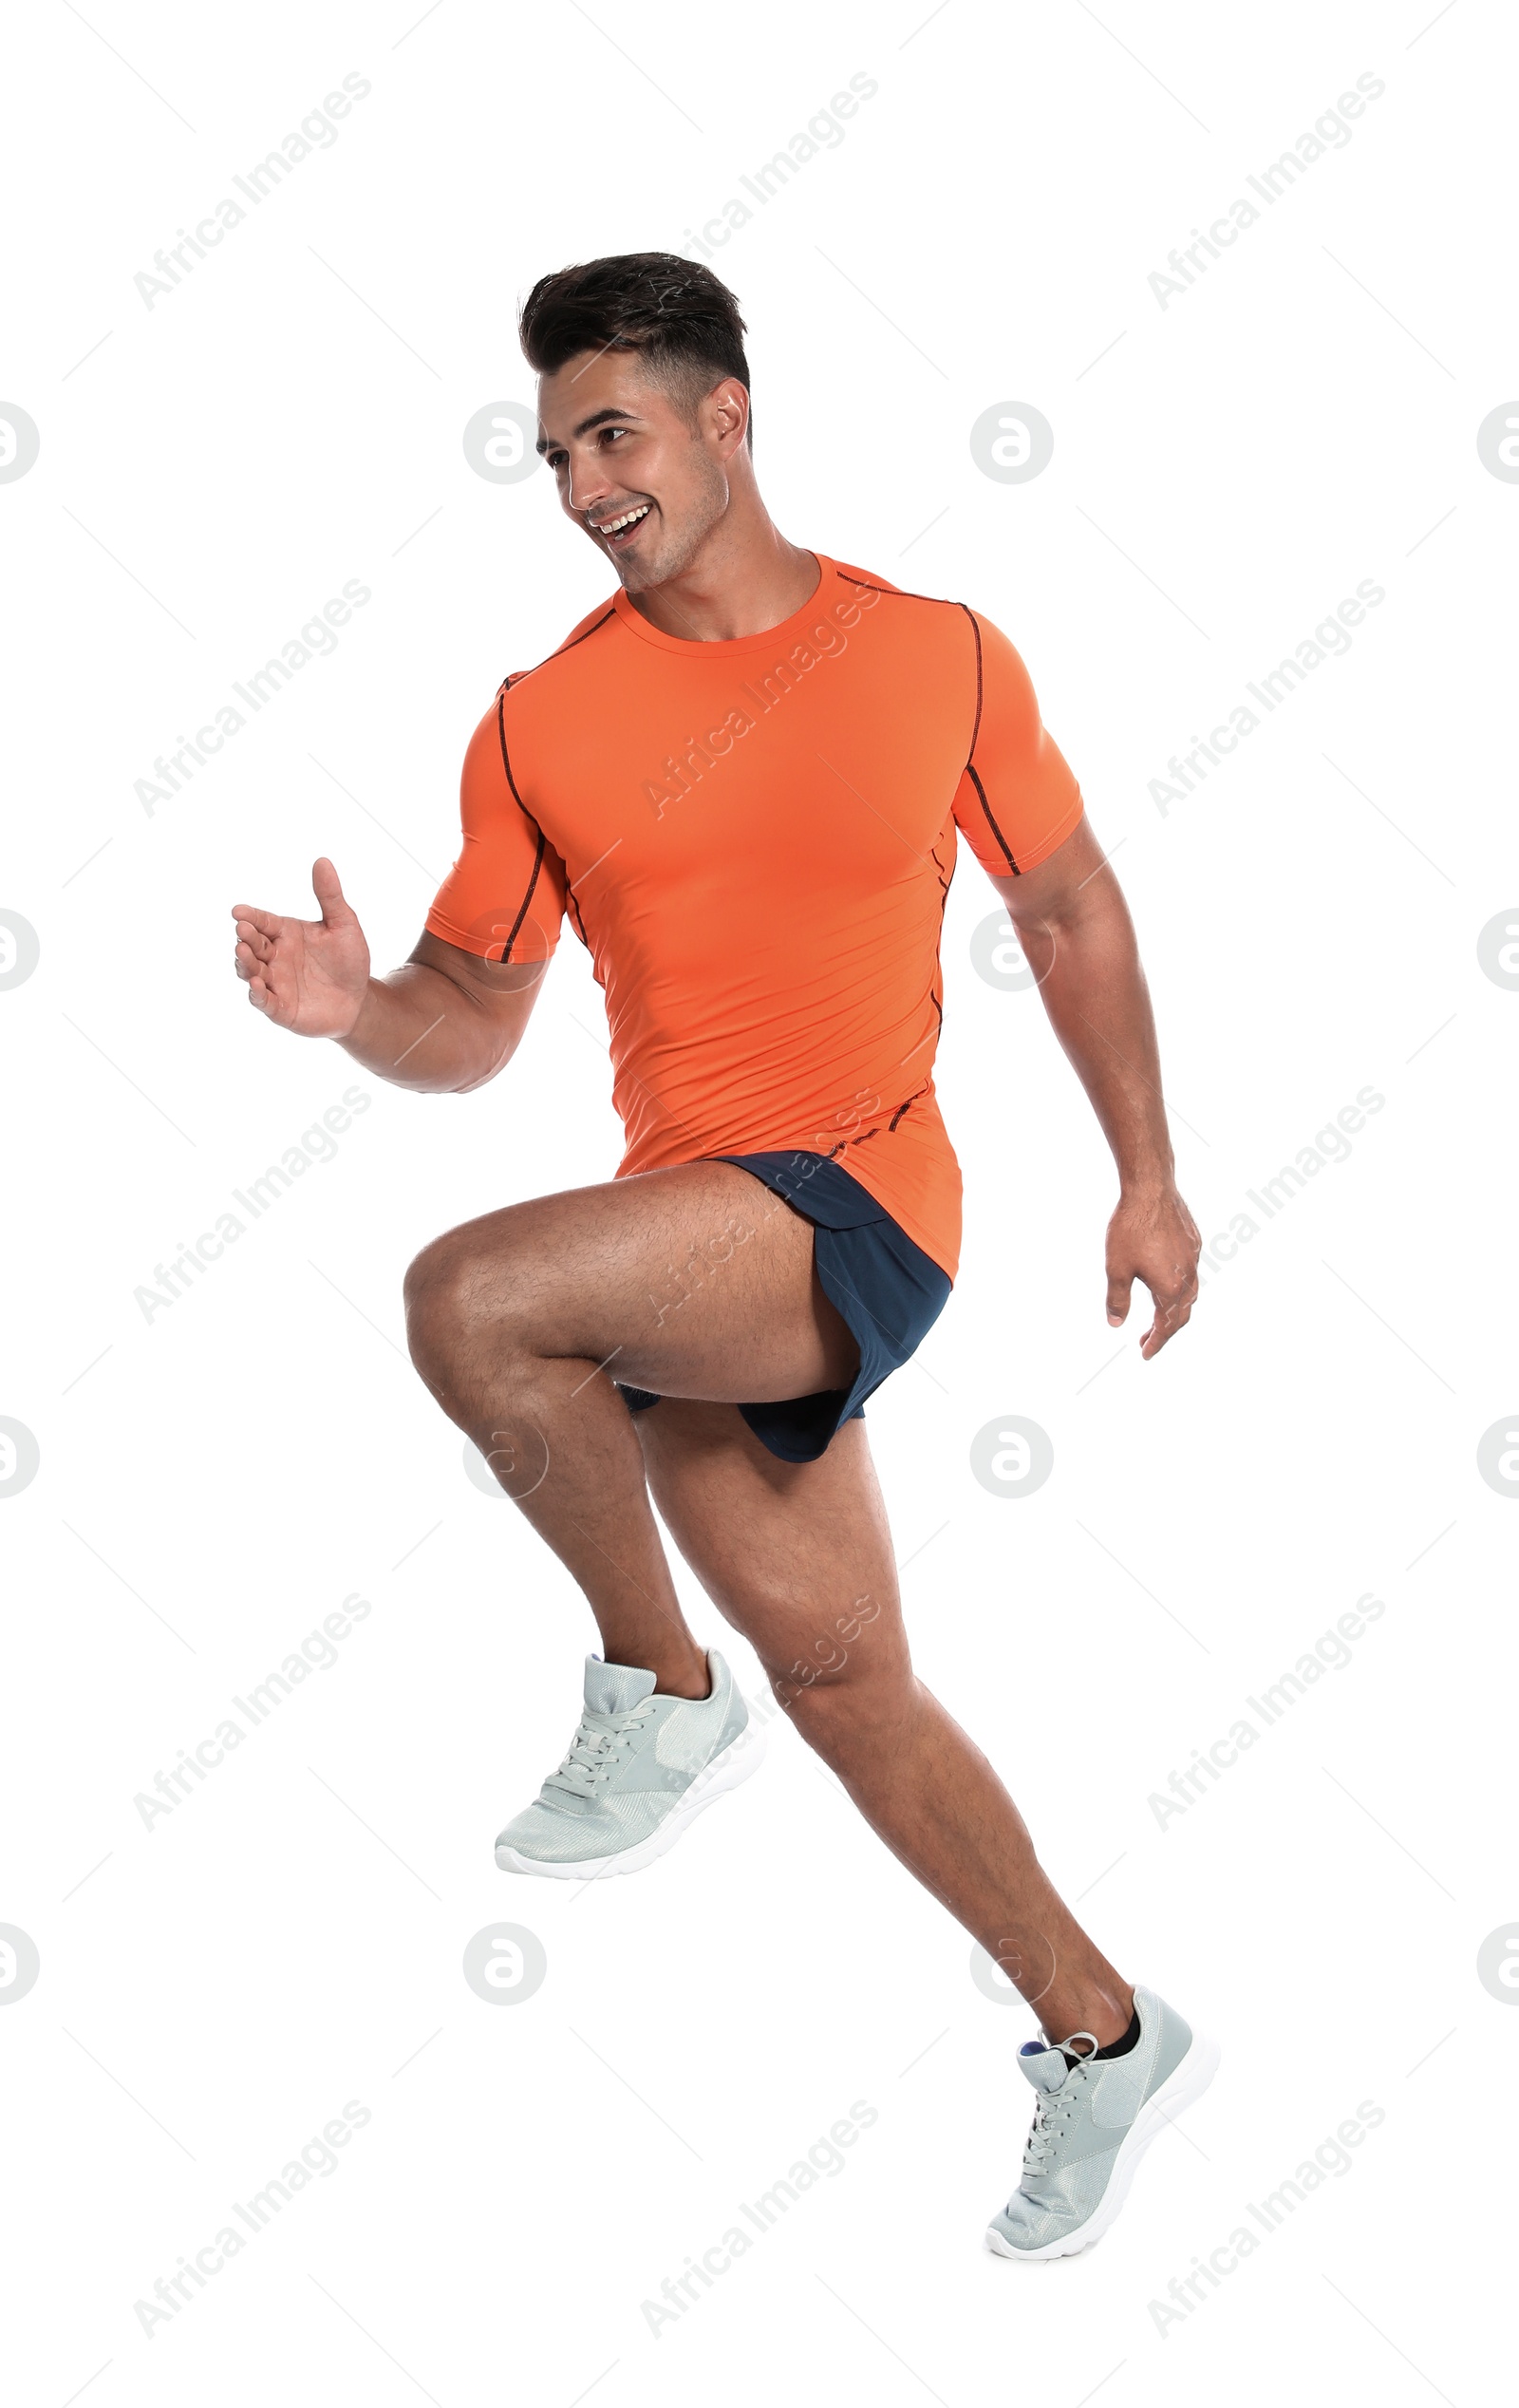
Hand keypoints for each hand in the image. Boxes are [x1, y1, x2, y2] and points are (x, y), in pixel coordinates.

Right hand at [231, 858, 370, 1038]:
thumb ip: (330, 896)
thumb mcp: (343, 924)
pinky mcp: (279, 1007)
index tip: (238, 911)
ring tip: (244, 953)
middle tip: (243, 930)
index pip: (262, 921)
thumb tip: (322, 861)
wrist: (359, 999)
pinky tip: (257, 984)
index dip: (250, 916)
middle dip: (245, 938)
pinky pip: (263, 1000)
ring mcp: (274, 982)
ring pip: (251, 971)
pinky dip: (257, 993)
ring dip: (245, 963)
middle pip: (252, 944)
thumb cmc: (349, 960)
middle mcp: (275, 956)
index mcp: (285, 933)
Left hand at [1105, 1184, 1200, 1358]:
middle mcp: (1188, 1276)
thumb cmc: (1131, 1229)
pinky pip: (1191, 1273)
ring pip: (1190, 1294)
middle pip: (1182, 1315)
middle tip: (1147, 1341)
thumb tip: (1116, 1323)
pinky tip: (1166, 1281)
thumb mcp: (1116, 1269)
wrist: (1151, 1190)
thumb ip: (1117, 1300)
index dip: (1156, 1343)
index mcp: (1170, 1288)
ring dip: (1174, 1310)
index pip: (1166, 1326)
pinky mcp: (1194, 1242)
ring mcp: (1194, 1258)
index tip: (1145, 1354)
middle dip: (1165, 1332)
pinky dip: (1180, 1287)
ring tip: (1158, 1316)